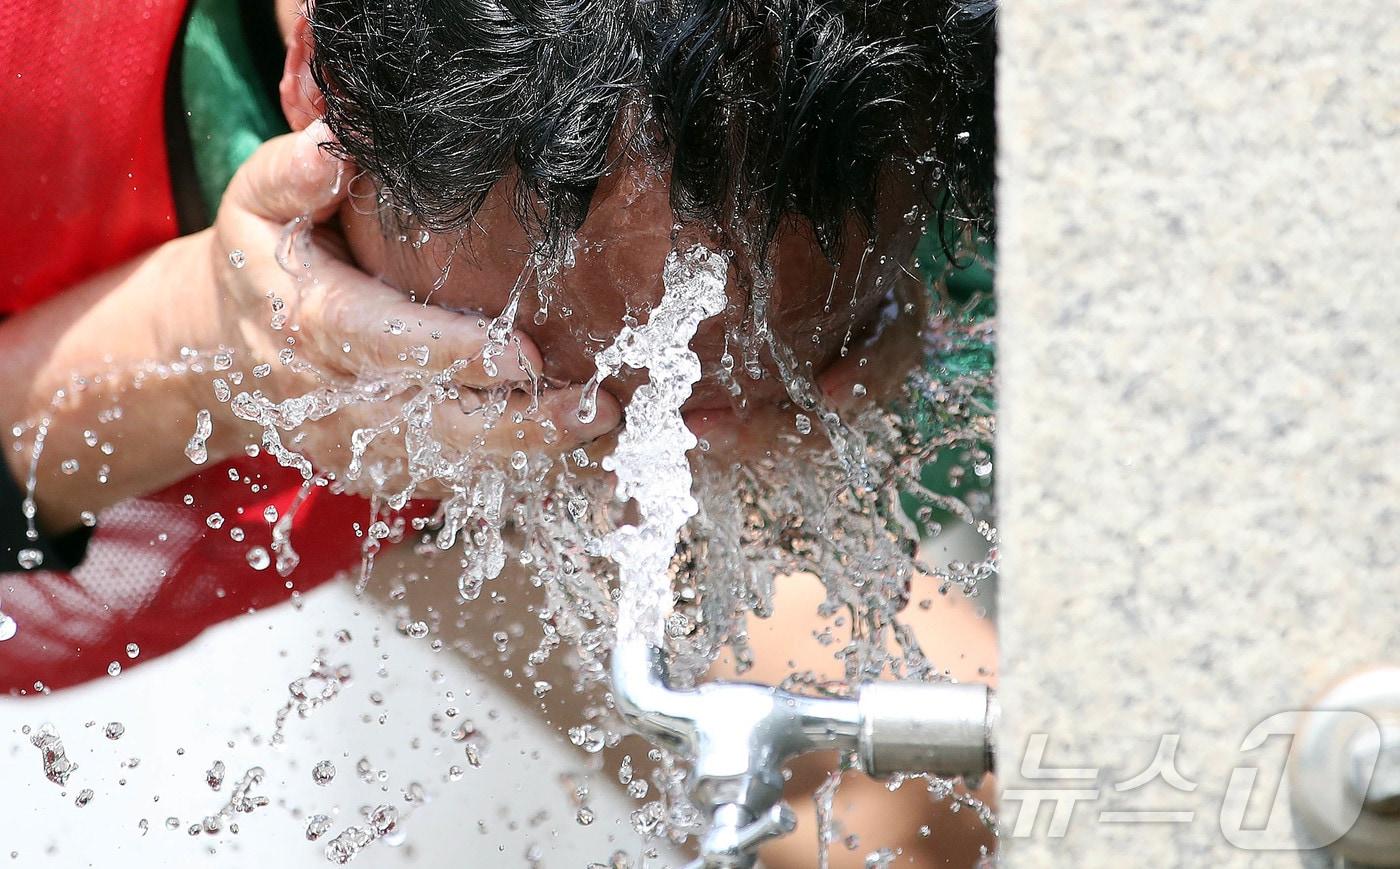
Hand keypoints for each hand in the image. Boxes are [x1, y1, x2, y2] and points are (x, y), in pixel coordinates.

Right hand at [198, 122, 621, 494]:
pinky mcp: (379, 471)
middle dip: (516, 424)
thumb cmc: (262, 261)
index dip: (455, 355)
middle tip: (594, 409)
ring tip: (599, 427)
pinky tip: (572, 453)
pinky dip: (512, 472)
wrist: (219, 351)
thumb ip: (291, 173)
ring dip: (529, 453)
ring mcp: (358, 446)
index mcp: (309, 324)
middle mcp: (336, 399)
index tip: (525, 356)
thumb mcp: (256, 203)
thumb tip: (336, 144)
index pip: (385, 345)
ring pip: (450, 464)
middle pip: (431, 425)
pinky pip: (451, 480)